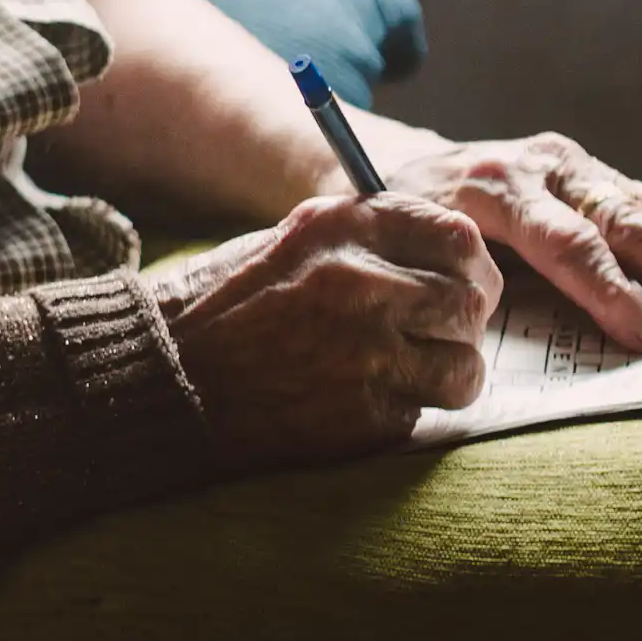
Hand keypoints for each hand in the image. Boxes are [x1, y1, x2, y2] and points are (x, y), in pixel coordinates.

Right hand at [159, 192, 504, 470]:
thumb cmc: (229, 306)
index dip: (471, 261)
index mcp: (343, 228)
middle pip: (471, 297)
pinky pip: (427, 409)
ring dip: (452, 370)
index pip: (454, 233)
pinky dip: (414, 407)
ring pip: (465, 363)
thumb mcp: (296, 242)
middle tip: (447, 331)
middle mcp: (361, 282)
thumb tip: (444, 251)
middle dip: (469, 317)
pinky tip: (376, 397)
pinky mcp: (363, 413)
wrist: (170, 376)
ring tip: (422, 370)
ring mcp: (365, 351)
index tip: (465, 277)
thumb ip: (368, 240)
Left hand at [383, 132, 641, 352]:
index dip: (609, 290)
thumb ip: (456, 283)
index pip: (566, 241)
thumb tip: (500, 333)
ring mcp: (587, 170)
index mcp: (497, 186)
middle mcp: (550, 168)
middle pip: (628, 222)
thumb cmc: (409, 224)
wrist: (410, 168)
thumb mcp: (412, 249)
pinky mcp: (611, 178)